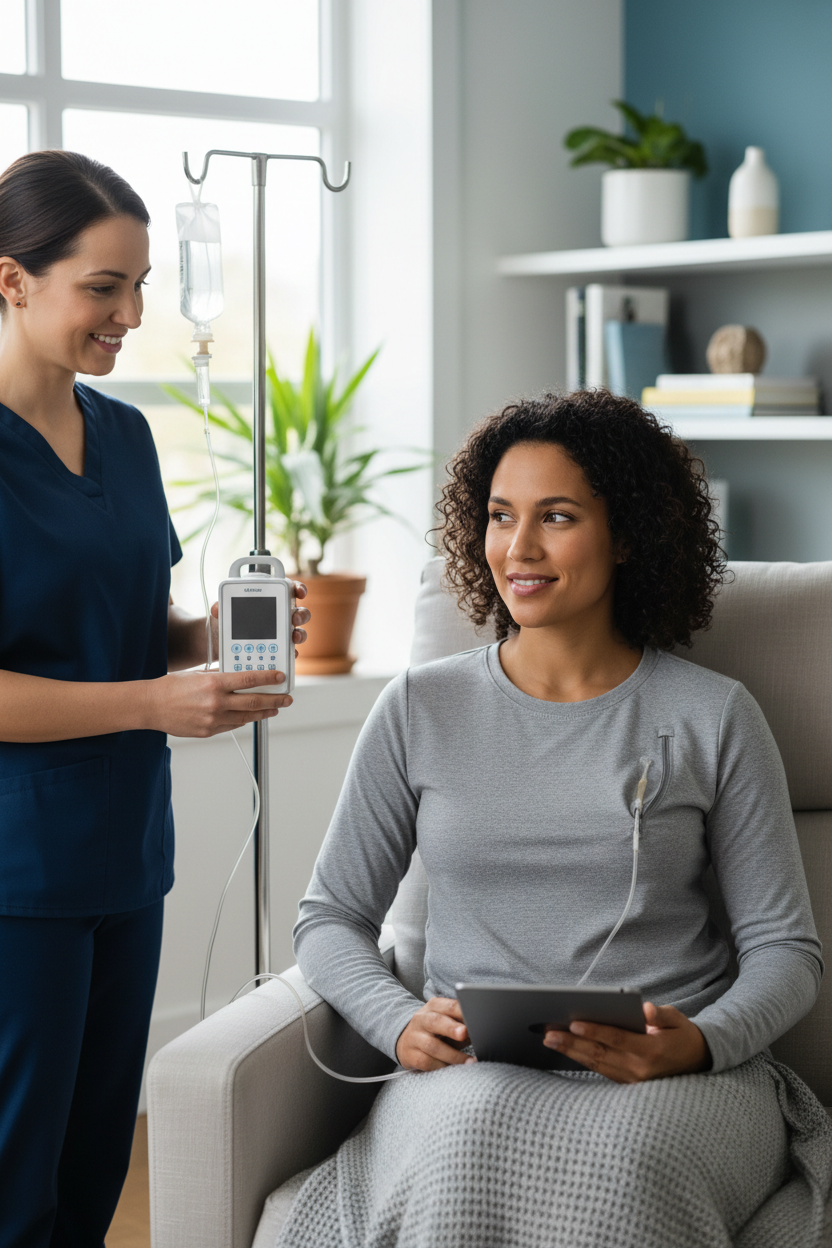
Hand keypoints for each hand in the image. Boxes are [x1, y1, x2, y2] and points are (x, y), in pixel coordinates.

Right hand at [144, 668, 292, 737]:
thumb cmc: (171, 687)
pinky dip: (243, 720)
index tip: (281, 678)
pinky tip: (250, 716)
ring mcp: (212, 719)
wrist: (151, 706)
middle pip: (254, 702)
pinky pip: (231, 726)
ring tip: (274, 709)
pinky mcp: (208, 731)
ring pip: (246, 717)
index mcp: (214, 683)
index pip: (249, 680)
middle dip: (275, 701)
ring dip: (263, 713)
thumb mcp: (198, 674)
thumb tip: (239, 675)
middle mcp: (216, 702)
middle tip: (287, 699)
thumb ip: (219, 676)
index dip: (269, 679)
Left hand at [207, 581, 309, 661]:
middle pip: (300, 613)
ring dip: (299, 634)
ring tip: (293, 638)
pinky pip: (290, 651)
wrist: (226, 642)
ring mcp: (284, 634)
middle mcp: (283, 615)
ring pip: (299, 632)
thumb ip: (221, 607)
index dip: (299, 589)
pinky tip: (287, 655)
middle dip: (300, 615)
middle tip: (294, 618)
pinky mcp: (282, 650)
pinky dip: (291, 653)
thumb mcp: (225, 612)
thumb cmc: (231, 621)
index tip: (299, 592)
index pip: (291, 590)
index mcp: (273, 599)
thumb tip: (217, 609)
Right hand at [395, 997, 477, 1071]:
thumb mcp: (447, 1022)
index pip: (449, 1006)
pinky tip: (453, 1069)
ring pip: (432, 1045)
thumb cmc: (436, 1032)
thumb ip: (463, 1024)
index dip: (462, 1011)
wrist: (405, 1041)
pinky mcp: (410, 1055)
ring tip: (469, 1062)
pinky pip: (426, 1062)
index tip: (474, 1019)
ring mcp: (414, 1037)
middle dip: (451, 1028)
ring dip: (453, 1055)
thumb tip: (484, 1031)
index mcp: (433, 1007)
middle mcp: (421, 1019)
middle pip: (436, 1022)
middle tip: (464, 1034)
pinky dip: (442, 1066)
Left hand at [543, 1002, 711, 1082]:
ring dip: (572, 1052)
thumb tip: (645, 1009)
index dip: (595, 1032)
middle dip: (572, 1044)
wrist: (698, 1061)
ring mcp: (633, 1079)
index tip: (573, 1024)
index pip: (617, 1039)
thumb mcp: (678, 1019)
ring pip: (596, 1064)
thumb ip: (661, 1014)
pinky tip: (567, 1050)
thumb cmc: (682, 1034)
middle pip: (600, 1054)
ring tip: (550, 1040)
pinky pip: (601, 1070)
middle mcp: (640, 1069)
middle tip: (548, 1034)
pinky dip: (582, 1060)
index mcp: (652, 1051)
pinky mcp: (628, 1082)